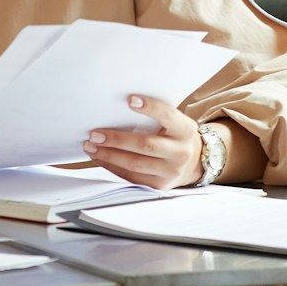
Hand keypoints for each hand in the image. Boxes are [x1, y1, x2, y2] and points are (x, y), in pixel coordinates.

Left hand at [81, 95, 208, 189]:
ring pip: (135, 164)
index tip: (130, 99)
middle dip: (117, 140)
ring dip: (109, 156)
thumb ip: (157, 116)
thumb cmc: (177, 136)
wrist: (195, 163)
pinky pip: (132, 177)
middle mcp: (180, 152)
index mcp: (184, 130)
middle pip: (146, 145)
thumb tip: (122, 106)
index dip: (151, 107)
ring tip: (91, 147)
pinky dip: (113, 167)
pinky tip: (100, 158)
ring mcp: (170, 171)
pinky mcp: (159, 185)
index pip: (168, 116)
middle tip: (95, 134)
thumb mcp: (176, 122)